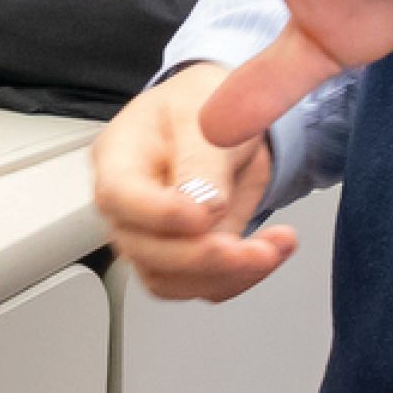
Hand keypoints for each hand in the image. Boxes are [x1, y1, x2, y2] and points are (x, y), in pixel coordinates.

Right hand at [92, 61, 292, 299]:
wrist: (225, 121)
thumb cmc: (200, 107)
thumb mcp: (206, 113)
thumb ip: (202, 161)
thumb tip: (205, 208)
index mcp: (119, 157)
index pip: (118, 196)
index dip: (158, 215)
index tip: (202, 217)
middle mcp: (128, 205)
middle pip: (144, 251)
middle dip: (204, 259)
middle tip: (255, 247)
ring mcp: (151, 236)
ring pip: (171, 281)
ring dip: (227, 276)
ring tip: (273, 247)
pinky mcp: (182, 256)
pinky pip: (202, 285)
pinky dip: (242, 277)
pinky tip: (272, 248)